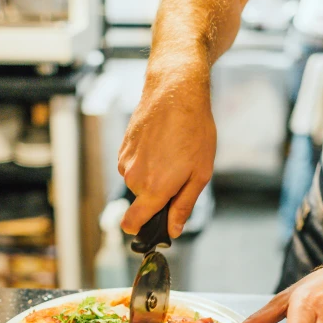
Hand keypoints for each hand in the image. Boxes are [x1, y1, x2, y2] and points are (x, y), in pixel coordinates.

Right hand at [118, 64, 215, 238]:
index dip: (140, 230)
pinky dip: (146, 160)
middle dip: (158, 194)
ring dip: (152, 175)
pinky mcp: (123, 148)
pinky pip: (133, 165)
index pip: (132, 223)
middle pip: (142, 201)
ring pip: (138, 182)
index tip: (149, 229)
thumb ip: (184, 206)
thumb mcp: (200, 174)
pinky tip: (161, 143)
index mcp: (154, 190)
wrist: (175, 91)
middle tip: (179, 173)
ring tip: (172, 153)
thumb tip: (173, 229)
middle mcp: (135, 179)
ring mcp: (125, 162)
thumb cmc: (193, 131)